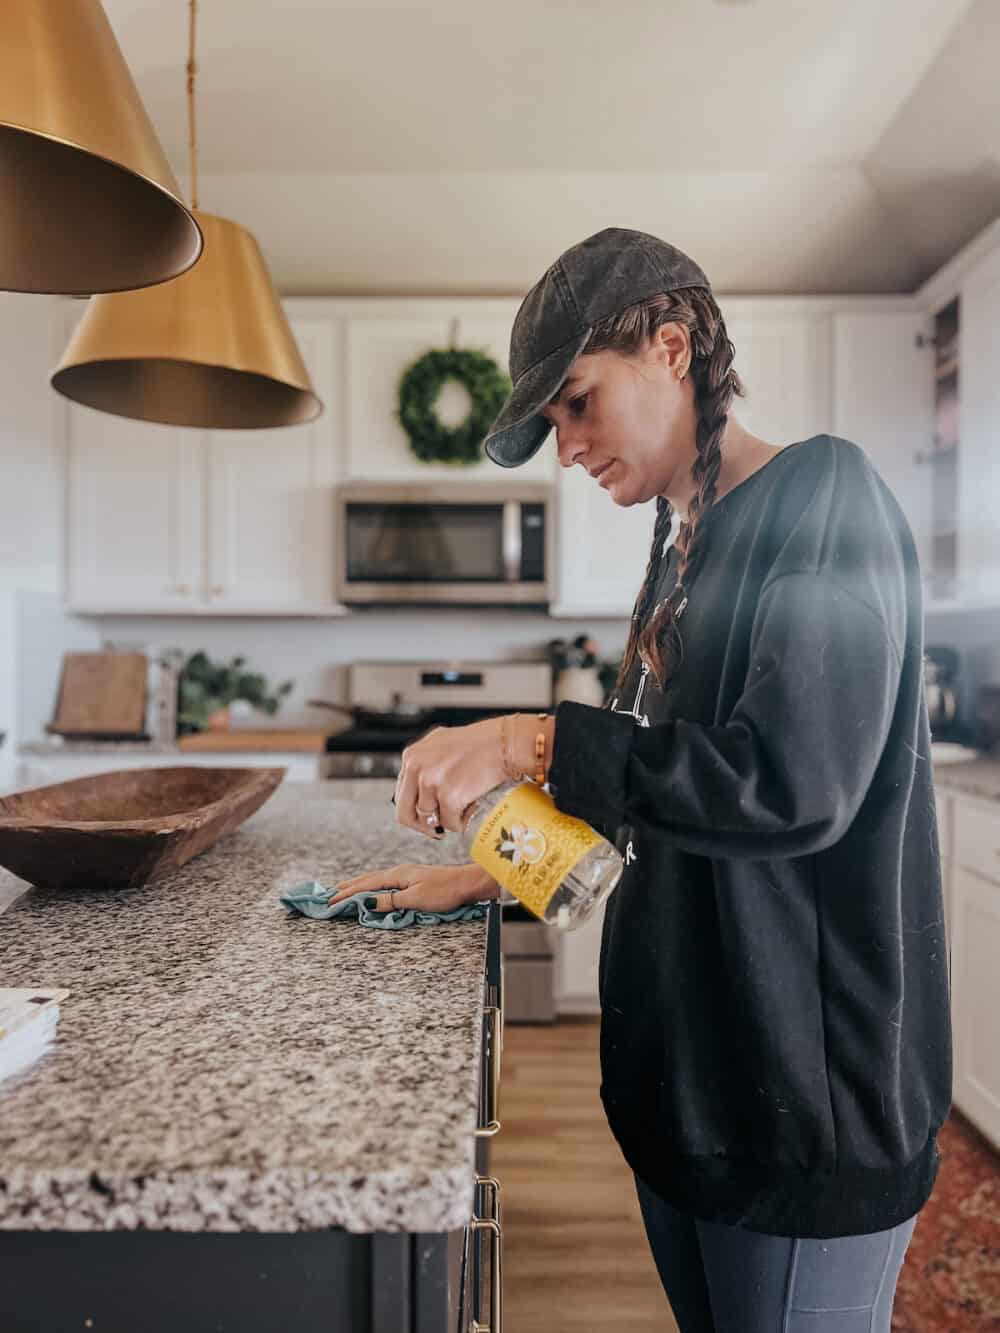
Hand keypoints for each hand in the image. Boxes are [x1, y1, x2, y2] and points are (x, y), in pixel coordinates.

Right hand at [327, 862, 498, 913]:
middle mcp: (398, 872)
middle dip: (348, 886)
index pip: (365, 885)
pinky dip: (372, 886)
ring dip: (359, 885)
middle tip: (330, 893)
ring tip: (345, 889)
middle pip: (367, 880)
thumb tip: (366, 902)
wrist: (467, 883)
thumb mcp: (415, 899)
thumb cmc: (444, 891)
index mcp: (396, 875)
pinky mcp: (413, 880)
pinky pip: (384, 882)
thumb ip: (390, 901)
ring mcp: (406, 875)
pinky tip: (373, 889)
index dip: (347, 893)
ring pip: (375, 880)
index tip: (330, 900)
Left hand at [394, 717, 508, 837]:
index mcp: (411, 756)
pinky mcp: (449, 796)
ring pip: (430, 819)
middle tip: (438, 829)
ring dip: (447, 820)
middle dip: (423, 825)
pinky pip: (449, 823)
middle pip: (406, 814)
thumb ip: (424, 764)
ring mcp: (431, 782)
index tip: (429, 816)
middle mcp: (416, 768)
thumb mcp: (440, 745)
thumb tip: (419, 790)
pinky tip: (471, 810)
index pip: (401, 795)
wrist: (503, 742)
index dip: (416, 810)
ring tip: (464, 808)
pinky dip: (461, 822)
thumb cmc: (479, 742)